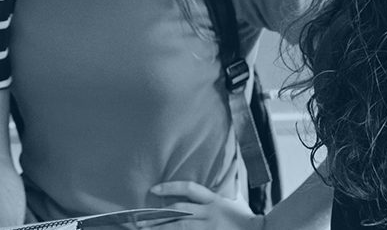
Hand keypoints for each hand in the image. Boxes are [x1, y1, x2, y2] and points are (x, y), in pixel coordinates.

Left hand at [144, 181, 264, 229]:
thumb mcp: (235, 199)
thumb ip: (224, 187)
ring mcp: (209, 229)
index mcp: (215, 201)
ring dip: (160, 228)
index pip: (189, 189)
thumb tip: (225, 163)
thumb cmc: (248, 218)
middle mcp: (210, 215)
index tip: (154, 189)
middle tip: (139, 219)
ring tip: (143, 229)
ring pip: (179, 227)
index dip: (170, 188)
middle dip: (158, 215)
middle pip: (179, 212)